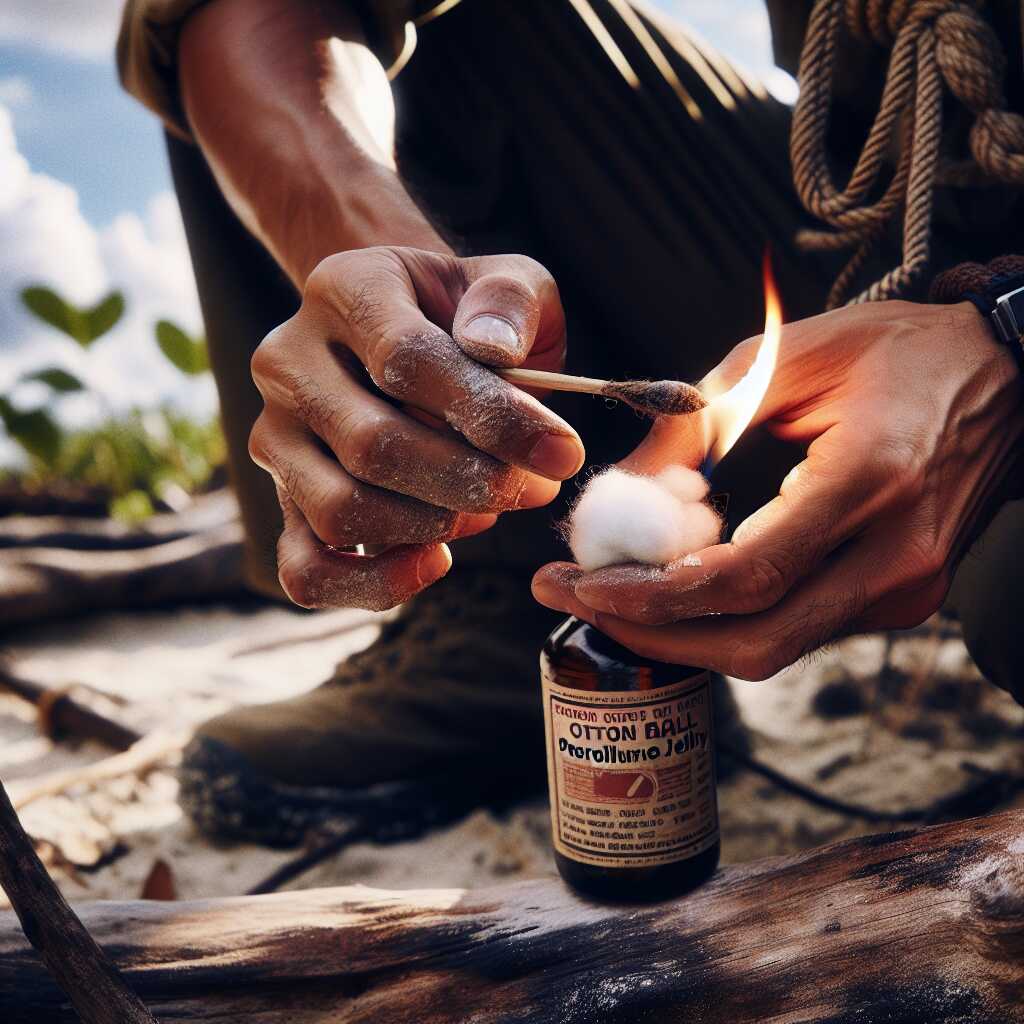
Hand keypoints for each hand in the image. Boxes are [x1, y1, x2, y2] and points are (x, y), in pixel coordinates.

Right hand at [250, 246, 583, 609]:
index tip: (562, 451)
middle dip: (471, 482)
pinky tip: (434, 563)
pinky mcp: (283, 499)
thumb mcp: (505, 282)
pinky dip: (373, 583)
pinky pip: (305, 568)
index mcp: (344, 290)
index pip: (407, 361)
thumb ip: (510, 300)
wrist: (407, 331)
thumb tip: (495, 351)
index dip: (492, 416)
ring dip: (432, 527)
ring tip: (488, 509)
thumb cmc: (464, 315)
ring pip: (340, 511)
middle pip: (373, 447)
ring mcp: (277, 436)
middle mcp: (290, 363)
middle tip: (534, 488)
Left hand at [533, 300, 1023, 678]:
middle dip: (647, 631)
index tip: (579, 582)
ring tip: (607, 586)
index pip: (745, 578)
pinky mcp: (899, 600)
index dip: (651, 594)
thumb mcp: (786, 357)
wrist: (1006, 378)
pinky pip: (793, 628)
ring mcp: (904, 590)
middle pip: (752, 641)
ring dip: (679, 629)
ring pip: (770, 647)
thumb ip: (696, 421)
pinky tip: (676, 579)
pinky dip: (724, 616)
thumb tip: (625, 488)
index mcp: (868, 483)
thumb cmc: (900, 352)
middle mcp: (893, 558)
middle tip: (570, 597)